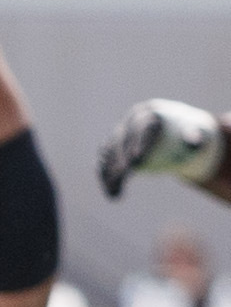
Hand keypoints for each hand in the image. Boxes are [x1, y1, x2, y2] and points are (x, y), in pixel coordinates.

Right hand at [97, 96, 224, 197]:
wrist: (178, 135)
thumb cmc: (192, 134)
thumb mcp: (199, 134)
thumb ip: (196, 137)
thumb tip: (192, 140)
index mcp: (152, 113)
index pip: (142, 126)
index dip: (138, 142)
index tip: (136, 161)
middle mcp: (131, 120)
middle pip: (121, 139)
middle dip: (119, 159)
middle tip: (123, 176)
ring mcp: (121, 133)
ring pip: (109, 152)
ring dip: (109, 172)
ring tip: (114, 193)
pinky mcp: (115, 147)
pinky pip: (106, 162)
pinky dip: (106, 176)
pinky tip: (111, 192)